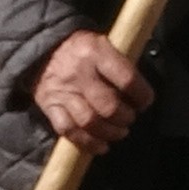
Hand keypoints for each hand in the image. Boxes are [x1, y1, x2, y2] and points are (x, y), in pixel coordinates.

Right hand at [33, 30, 152, 153]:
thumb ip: (120, 63)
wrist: (43, 51)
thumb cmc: (82, 50)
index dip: (142, 96)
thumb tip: (140, 91)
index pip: (127, 79)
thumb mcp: (103, 44)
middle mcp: (79, 73)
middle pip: (108, 105)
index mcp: (96, 52)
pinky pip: (69, 131)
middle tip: (129, 118)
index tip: (145, 102)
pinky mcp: (50, 107)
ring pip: (89, 121)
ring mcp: (63, 92)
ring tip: (119, 132)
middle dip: (125, 117)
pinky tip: (101, 145)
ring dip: (110, 132)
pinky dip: (88, 143)